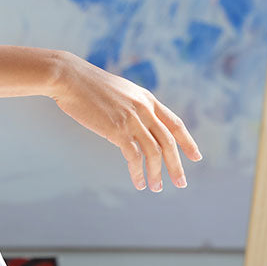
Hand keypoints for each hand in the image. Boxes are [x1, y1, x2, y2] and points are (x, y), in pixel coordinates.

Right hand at [48, 51, 201, 190]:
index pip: (175, 123)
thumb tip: (135, 121)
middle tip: (181, 183)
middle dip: (177, 165)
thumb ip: (132, 105)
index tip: (196, 157)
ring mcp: (132, 119)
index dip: (188, 141)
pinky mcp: (117, 129)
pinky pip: (134, 156)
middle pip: (169, 142)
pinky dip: (138, 172)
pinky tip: (138, 182)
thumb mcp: (119, 91)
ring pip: (154, 152)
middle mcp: (144, 109)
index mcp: (147, 98)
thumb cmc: (87, 85)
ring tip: (156, 188)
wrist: (69, 77)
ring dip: (157, 173)